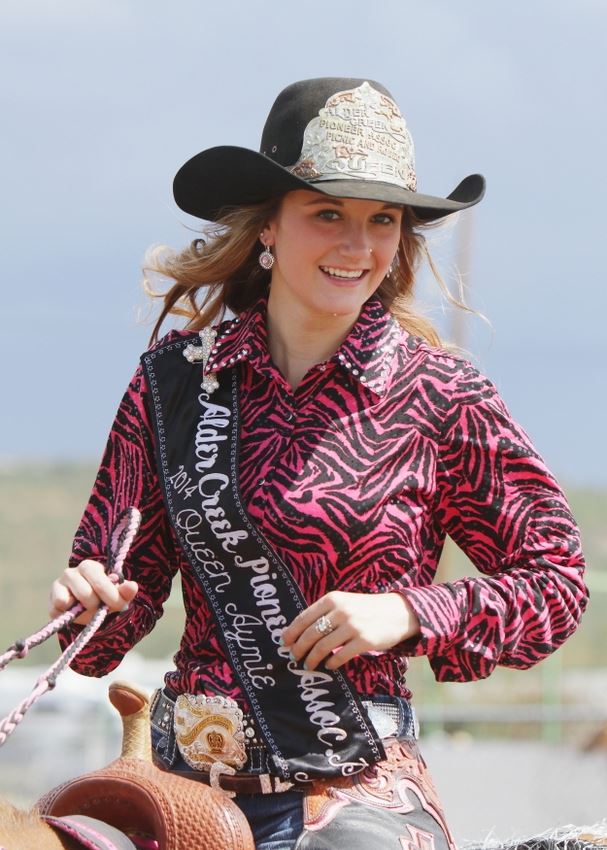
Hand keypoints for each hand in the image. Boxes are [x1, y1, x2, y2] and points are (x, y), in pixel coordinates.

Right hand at [49, 559, 138, 625]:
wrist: (86, 606)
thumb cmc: (104, 596)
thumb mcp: (118, 593)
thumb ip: (126, 591)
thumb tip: (132, 587)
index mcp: (89, 566)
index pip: (100, 582)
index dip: (111, 596)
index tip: (120, 606)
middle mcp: (71, 572)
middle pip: (85, 594)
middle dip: (97, 606)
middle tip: (102, 609)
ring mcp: (58, 585)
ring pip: (68, 602)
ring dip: (82, 611)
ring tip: (88, 609)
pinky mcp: (50, 600)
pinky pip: (57, 610)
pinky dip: (68, 615)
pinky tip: (75, 611)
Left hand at [281, 591, 419, 671]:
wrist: (397, 612)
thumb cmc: (365, 609)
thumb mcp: (344, 603)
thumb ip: (324, 614)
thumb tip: (298, 633)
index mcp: (332, 599)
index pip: (304, 617)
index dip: (291, 632)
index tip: (284, 643)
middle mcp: (340, 610)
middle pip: (311, 634)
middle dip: (299, 648)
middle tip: (293, 657)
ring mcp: (353, 625)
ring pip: (323, 647)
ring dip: (312, 659)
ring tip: (308, 665)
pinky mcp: (364, 640)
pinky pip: (340, 656)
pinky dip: (331, 663)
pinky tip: (329, 666)